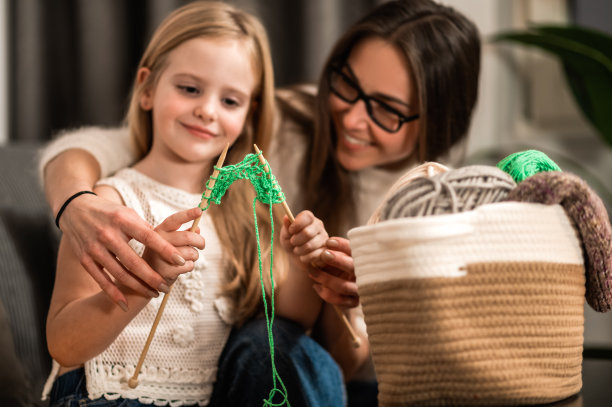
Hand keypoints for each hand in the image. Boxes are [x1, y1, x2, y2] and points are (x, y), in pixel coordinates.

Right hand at [58, 193, 188, 306]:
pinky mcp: (84, 259)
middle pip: (134, 261)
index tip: (181, 260)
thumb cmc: (110, 213)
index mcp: (122, 220)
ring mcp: (94, 248)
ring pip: (120, 274)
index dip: (165, 250)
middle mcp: (107, 235)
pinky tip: (125, 305)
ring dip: (138, 287)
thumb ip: (145, 229)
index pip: (148, 237)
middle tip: (167, 288)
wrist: (75, 210)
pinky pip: (101, 280)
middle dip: (152, 277)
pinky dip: (114, 294)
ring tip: (154, 294)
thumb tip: (167, 244)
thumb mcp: (128, 213)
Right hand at [143, 207, 205, 283]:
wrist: (146, 279)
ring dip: (195, 256)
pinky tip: (181, 268)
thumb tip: (198, 228)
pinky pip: (189, 265)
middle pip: (188, 237)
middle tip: (202, 245)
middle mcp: (158, 241)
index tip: (200, 210)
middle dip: (200, 241)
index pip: (175, 219)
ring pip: (191, 252)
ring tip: (187, 259)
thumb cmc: (162, 256)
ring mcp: (160, 256)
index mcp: (160, 230)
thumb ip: (184, 234)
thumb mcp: (169, 242)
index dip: (188, 215)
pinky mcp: (165, 270)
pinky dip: (190, 267)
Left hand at [280, 210, 328, 265]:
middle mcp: (318, 226)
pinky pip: (314, 255)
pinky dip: (305, 258)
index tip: (290, 230)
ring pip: (310, 246)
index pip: (307, 216)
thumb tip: (286, 217)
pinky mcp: (326, 250)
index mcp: (309, 219)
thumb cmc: (291, 243)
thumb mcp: (285, 235)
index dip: (297, 224)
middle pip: (307, 233)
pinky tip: (304, 257)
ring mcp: (324, 238)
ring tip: (296, 250)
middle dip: (296, 240)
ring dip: (299, 250)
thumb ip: (286, 227)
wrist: (297, 258)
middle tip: (292, 242)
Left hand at [310, 237, 359, 307]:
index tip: (329, 241)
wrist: (350, 289)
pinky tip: (315, 286)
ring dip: (326, 279)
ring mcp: (360, 290)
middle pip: (354, 268)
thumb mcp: (341, 257)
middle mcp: (365, 275)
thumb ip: (335, 252)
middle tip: (324, 254)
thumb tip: (325, 245)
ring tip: (311, 271)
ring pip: (343, 286)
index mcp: (364, 261)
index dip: (343, 246)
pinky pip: (339, 300)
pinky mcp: (354, 302)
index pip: (356, 251)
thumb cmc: (343, 266)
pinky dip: (326, 294)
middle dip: (338, 261)